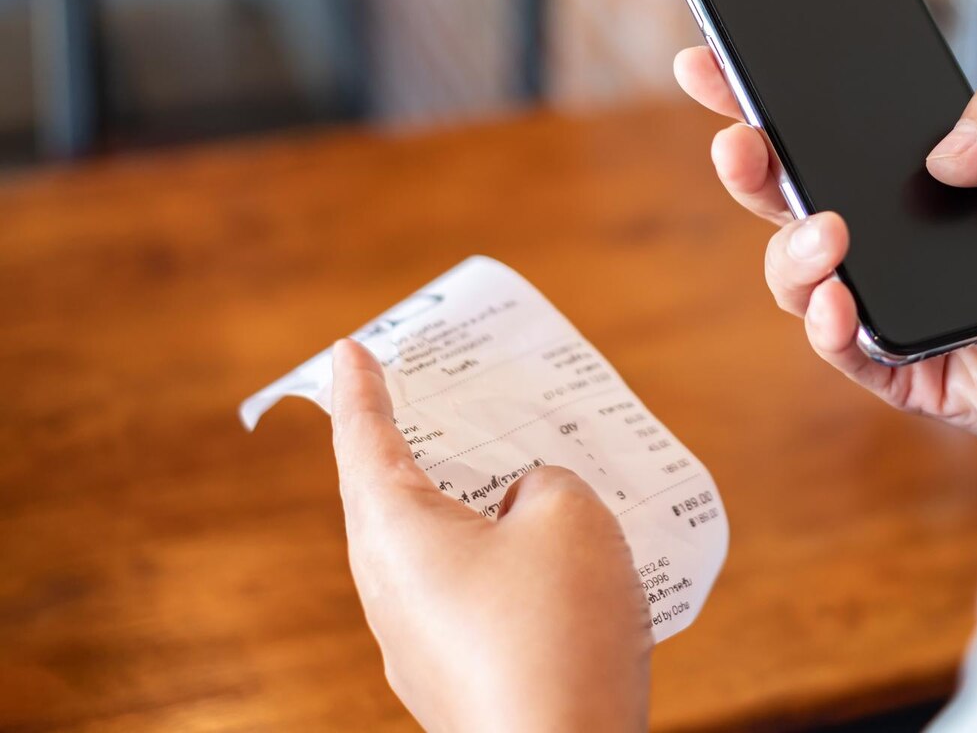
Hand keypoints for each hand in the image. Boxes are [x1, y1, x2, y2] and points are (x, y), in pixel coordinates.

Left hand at [329, 339, 650, 732]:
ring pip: (434, 555)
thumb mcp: (569, 515)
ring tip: (523, 487)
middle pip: (388, 499)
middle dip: (413, 448)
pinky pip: (467, 602)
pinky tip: (553, 571)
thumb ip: (545, 483)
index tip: (347, 351)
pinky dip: (498, 569)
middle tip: (432, 404)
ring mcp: (418, 647)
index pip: (365, 440)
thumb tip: (526, 501)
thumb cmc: (557, 628)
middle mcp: (389, 590)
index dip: (360, 389)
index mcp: (395, 533)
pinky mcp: (456, 684)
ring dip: (470, 514)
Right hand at [674, 48, 976, 454]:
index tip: (714, 62)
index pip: (827, 133)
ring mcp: (893, 304)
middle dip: (748, 165)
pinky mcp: (907, 370)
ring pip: (797, 274)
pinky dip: (825, 324)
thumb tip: (937, 152)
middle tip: (739, 141)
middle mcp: (895, 238)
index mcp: (923, 178)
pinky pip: (840, 348)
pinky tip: (840, 300)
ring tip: (829, 232)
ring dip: (790, 249)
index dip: (763, 99)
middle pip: (789, 197)